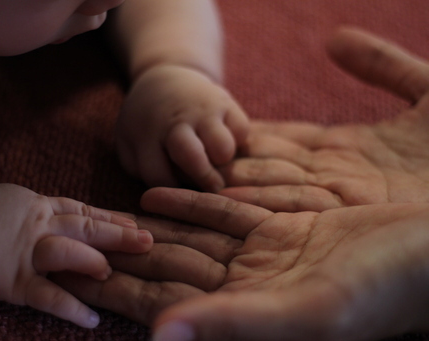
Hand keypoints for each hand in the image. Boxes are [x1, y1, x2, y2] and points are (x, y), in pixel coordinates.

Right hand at [0, 183, 152, 327]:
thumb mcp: (23, 198)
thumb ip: (54, 206)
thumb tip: (85, 213)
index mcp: (45, 208)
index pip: (87, 212)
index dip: (115, 218)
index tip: (140, 224)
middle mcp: (41, 228)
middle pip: (86, 228)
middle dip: (118, 235)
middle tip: (147, 242)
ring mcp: (28, 254)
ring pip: (67, 253)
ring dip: (92, 262)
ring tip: (112, 273)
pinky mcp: (14, 282)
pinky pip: (47, 295)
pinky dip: (70, 308)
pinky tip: (91, 319)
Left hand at [55, 187, 428, 339]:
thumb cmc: (382, 291)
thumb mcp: (307, 310)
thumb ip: (233, 324)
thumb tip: (160, 338)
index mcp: (244, 314)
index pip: (164, 301)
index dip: (118, 290)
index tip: (74, 277)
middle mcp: (246, 288)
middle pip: (167, 269)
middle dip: (122, 257)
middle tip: (75, 243)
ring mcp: (260, 256)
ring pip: (187, 240)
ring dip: (145, 228)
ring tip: (102, 218)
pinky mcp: (278, 229)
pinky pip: (220, 214)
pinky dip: (186, 205)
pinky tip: (151, 195)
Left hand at [116, 64, 248, 191]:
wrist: (166, 80)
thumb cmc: (148, 124)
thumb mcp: (129, 144)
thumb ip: (140, 169)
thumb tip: (168, 194)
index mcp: (147, 136)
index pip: (160, 178)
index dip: (171, 192)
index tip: (178, 192)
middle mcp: (175, 122)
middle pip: (193, 160)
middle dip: (204, 181)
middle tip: (212, 190)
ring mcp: (202, 111)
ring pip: (223, 148)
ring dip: (223, 161)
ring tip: (216, 161)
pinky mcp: (226, 102)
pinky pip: (241, 131)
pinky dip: (237, 141)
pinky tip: (224, 142)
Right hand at [219, 27, 428, 210]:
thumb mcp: (428, 88)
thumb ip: (381, 63)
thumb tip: (334, 38)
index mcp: (352, 150)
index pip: (288, 141)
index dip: (255, 136)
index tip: (221, 132)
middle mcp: (339, 178)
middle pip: (273, 168)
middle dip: (234, 166)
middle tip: (196, 160)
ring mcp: (341, 202)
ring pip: (275, 190)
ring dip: (236, 188)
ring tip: (203, 180)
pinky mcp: (348, 219)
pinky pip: (293, 211)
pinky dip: (256, 205)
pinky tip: (225, 196)